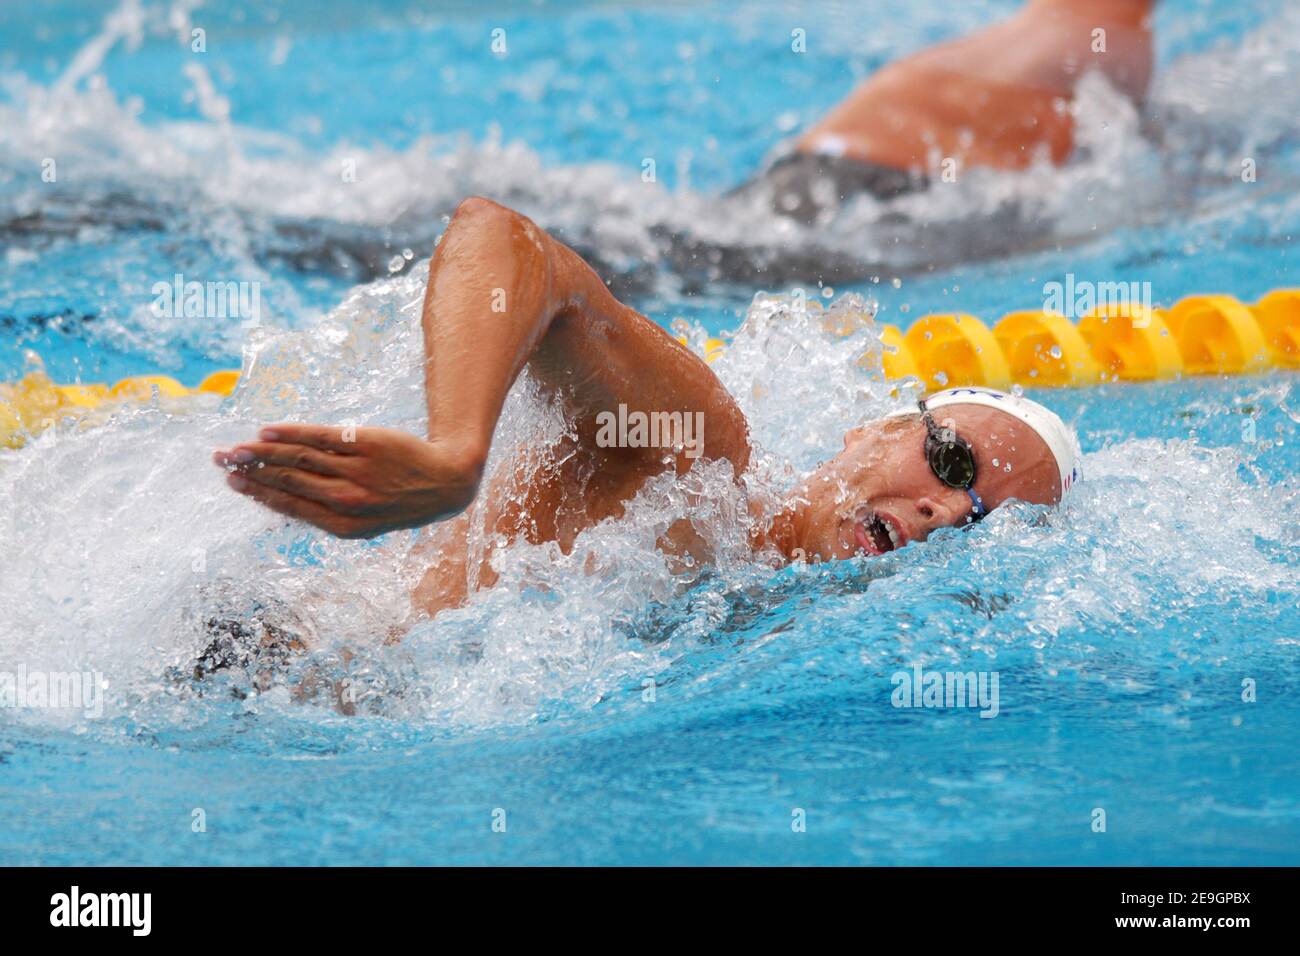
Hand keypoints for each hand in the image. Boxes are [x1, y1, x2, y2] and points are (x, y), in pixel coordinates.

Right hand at [213, 424, 483, 538]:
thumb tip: (281, 500)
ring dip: (261, 451)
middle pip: (288, 480)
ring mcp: (356, 470)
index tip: (232, 483)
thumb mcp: (366, 522)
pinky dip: (291, 433)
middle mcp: (347, 499)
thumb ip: (326, 512)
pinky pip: (321, 437)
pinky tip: (268, 430)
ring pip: (298, 458)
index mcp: (344, 526)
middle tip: (221, 460)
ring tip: (236, 446)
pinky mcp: (366, 443)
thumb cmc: (399, 503)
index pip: (290, 506)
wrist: (446, 482)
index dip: (258, 493)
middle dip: (250, 470)